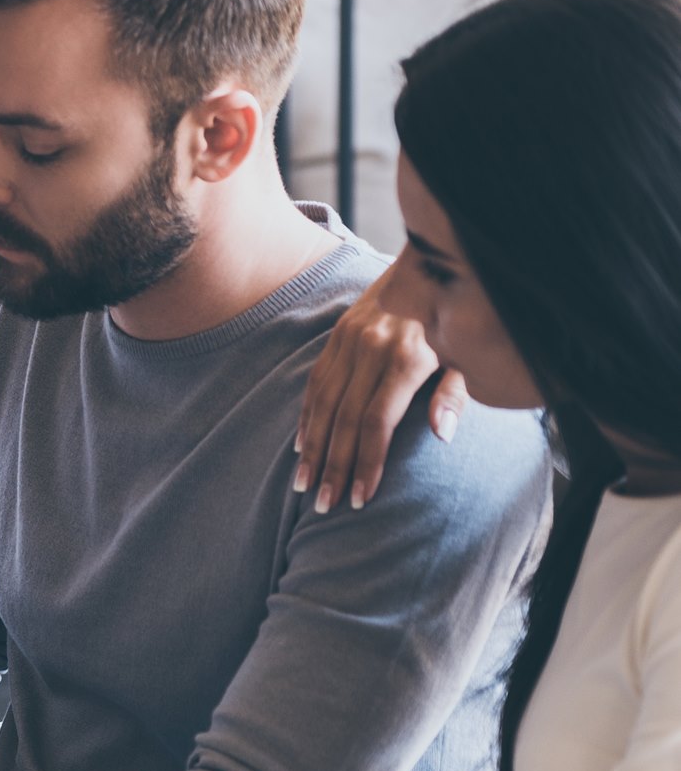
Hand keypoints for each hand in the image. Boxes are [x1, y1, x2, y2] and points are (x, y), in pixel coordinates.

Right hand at [295, 270, 467, 512]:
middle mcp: (372, 349)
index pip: (377, 422)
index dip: (366, 462)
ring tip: (305, 484)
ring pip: (322, 402)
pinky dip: (307, 416)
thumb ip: (454, 396)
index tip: (360, 498)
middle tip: (325, 504)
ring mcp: (349, 340)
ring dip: (312, 447)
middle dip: (334, 466)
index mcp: (407, 359)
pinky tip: (302, 445)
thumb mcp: (468, 358)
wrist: (434, 265)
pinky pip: (315, 382)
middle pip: (344, 419)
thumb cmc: (459, 323)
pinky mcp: (337, 334)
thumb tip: (442, 436)